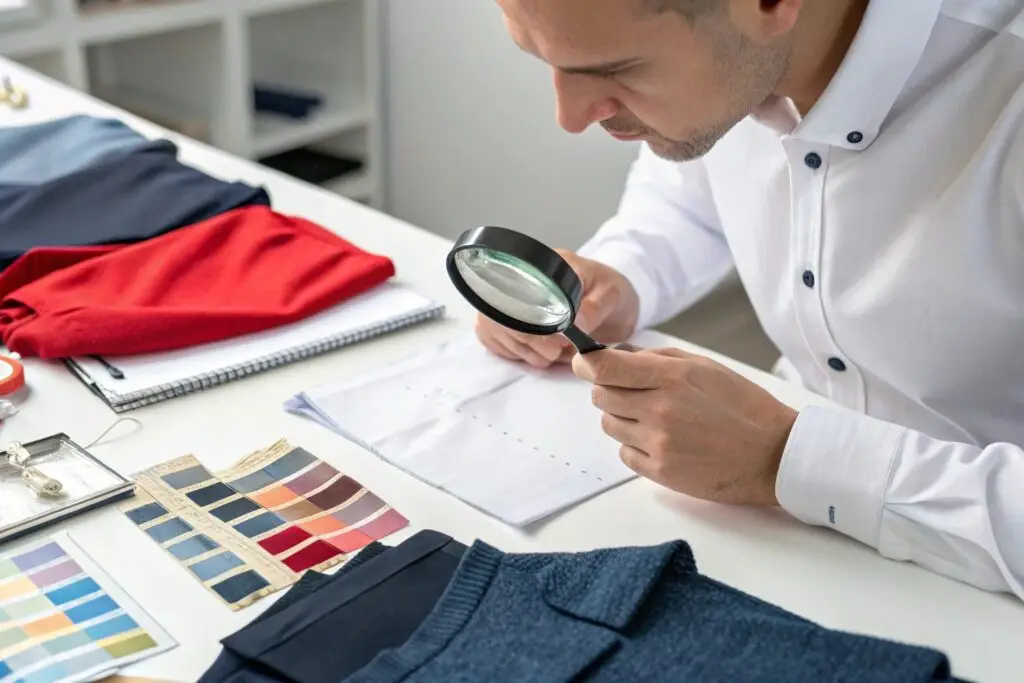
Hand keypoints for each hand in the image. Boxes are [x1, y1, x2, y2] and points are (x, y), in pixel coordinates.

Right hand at [475, 249, 639, 367]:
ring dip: (523, 350)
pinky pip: (494, 338)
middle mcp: (522, 277)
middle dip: (528, 341)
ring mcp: (511, 297)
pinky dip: (514, 352)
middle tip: (555, 352)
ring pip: (496, 328)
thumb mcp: (613, 296)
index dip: (531, 321)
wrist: (611, 301)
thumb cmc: (612, 293)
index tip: (556, 342)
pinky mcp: (507, 318)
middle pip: (502, 313)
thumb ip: (596, 307)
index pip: (519, 289)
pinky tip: (535, 353)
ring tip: (551, 354)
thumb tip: (576, 321)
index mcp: (547, 265)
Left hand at [572, 346, 797, 504]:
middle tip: (634, 392)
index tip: (586, 362)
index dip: (587, 362)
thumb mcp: (705, 366)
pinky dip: (634, 445)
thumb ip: (658, 358)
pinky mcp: (660, 471)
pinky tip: (662, 441)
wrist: (774, 455)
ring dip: (622, 418)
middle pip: (601, 396)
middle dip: (610, 389)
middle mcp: (659, 409)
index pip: (605, 367)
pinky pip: (624, 453)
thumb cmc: (744, 406)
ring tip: (655, 418)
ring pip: (609, 424)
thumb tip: (621, 353)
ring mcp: (658, 442)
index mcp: (672, 377)